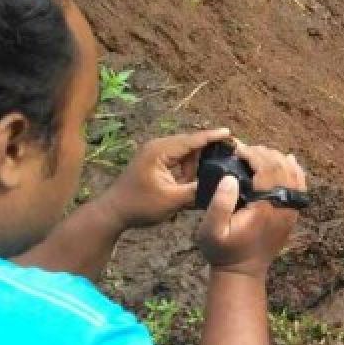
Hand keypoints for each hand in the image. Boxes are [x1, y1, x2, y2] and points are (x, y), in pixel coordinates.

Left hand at [97, 128, 231, 229]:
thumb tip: (221, 184)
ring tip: (197, 183)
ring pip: (185, 153)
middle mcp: (157, 146)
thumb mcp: (173, 200)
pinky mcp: (154, 161)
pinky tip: (190, 182)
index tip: (230, 132)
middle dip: (207, 152)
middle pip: (190, 144)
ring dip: (194, 166)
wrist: (113, 212)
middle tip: (227, 158)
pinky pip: (178, 159)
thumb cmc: (140, 206)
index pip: (191, 140)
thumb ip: (197, 190)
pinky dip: (186, 169)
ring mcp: (155, 153)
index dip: (212, 136)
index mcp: (160, 151)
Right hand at [198, 143, 306, 277]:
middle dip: (265, 153)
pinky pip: (299, 187)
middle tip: (246, 150)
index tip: (238, 150)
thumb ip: (220, 203)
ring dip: (278, 159)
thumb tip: (230, 177)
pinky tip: (288, 160)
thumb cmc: (223, 251)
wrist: (243, 272)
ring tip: (259, 154)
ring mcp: (291, 211)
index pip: (267, 169)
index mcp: (265, 208)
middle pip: (282, 168)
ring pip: (293, 175)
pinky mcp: (292, 214)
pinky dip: (295, 171)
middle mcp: (283, 207)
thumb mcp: (211, 230)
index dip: (254, 155)